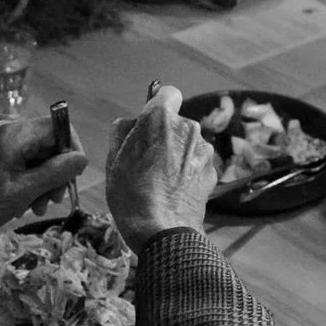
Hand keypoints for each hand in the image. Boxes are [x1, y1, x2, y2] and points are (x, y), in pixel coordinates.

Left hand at [0, 115, 87, 241]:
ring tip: (36, 206)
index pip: (58, 126)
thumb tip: (82, 158)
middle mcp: (4, 126)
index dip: (71, 149)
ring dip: (42, 178)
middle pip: (47, 140)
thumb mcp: (23, 192)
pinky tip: (22, 200)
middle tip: (53, 201)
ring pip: (35, 151)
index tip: (74, 176)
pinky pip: (20, 155)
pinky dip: (26, 176)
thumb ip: (55, 173)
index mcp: (12, 133)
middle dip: (55, 171)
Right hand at [104, 85, 216, 251]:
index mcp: (160, 119)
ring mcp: (203, 150)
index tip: (149, 123)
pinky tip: (173, 190)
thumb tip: (130, 123)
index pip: (166, 93)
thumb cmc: (132, 196)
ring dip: (176, 154)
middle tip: (146, 161)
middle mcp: (188, 128)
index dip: (157, 105)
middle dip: (164, 135)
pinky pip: (195, 162)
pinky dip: (186, 171)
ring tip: (159, 181)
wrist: (164, 232)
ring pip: (187, 143)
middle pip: (176, 122)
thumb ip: (121, 132)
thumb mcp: (113, 161)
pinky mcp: (212, 171)